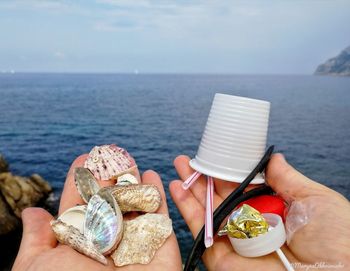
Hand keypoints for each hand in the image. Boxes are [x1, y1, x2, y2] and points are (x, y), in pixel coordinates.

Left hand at [13, 155, 181, 270]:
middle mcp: (107, 240)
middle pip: (109, 199)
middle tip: (110, 151)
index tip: (85, 157)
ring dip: (132, 179)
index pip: (81, 203)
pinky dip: (159, 195)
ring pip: (135, 204)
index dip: (82, 179)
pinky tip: (152, 175)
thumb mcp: (38, 267)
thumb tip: (31, 212)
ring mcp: (134, 242)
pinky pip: (161, 217)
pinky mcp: (160, 246)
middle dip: (109, 174)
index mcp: (80, 242)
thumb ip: (37, 240)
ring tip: (129, 158)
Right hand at [169, 153, 349, 270]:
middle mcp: (253, 224)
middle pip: (221, 196)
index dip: (228, 170)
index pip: (245, 186)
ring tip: (179, 166)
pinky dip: (186, 209)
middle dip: (204, 176)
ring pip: (207, 210)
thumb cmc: (338, 239)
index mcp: (274, 209)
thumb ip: (288, 180)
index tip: (216, 154)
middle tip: (190, 158)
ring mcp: (236, 240)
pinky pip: (200, 231)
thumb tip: (273, 158)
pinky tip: (176, 188)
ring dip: (191, 188)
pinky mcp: (222, 256)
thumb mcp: (316, 200)